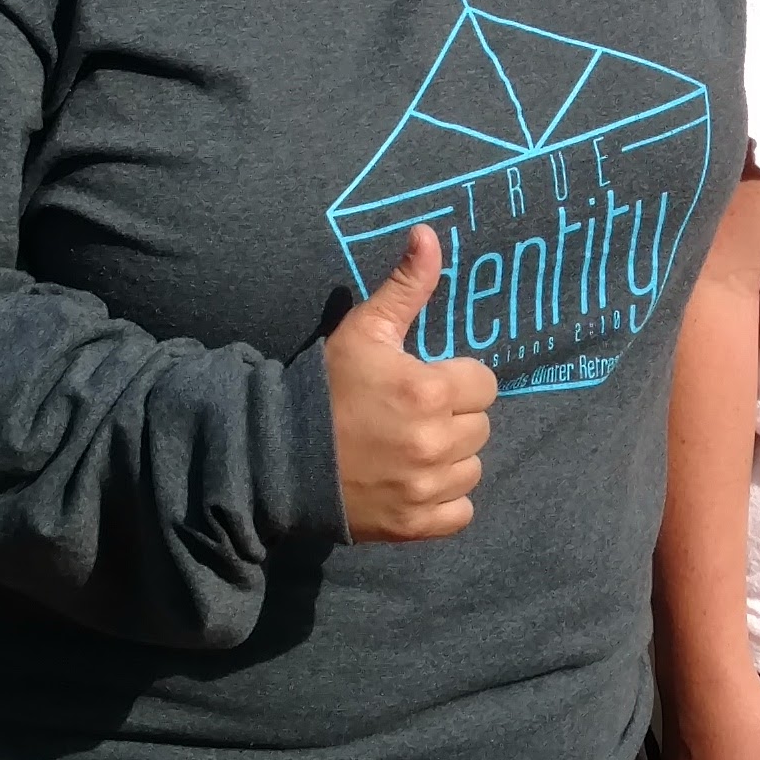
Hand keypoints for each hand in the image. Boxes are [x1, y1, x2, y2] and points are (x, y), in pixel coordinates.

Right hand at [328, 228, 495, 541]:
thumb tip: (428, 234)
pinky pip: (461, 512)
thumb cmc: (324, 388)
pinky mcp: (415, 525)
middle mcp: (436, 443)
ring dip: (450, 459)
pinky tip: (414, 483)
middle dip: (452, 418)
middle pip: (480, 426)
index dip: (455, 381)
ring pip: (472, 468)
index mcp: (430, 391)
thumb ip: (406, 285)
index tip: (423, 384)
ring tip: (409, 448)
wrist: (276, 458)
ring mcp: (426, 488)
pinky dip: (444, 502)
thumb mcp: (365, 330)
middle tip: (410, 416)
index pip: (484, 384)